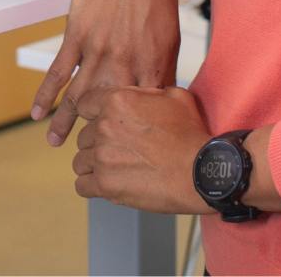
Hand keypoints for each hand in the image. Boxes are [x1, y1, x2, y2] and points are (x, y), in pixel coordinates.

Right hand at [31, 0, 179, 145]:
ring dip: (65, 122)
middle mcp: (125, 60)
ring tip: (56, 144)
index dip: (134, 132)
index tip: (127, 150)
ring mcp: (99, 48)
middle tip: (88, 157)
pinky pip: (59, 70)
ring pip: (78, 95)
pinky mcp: (78, 34)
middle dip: (98, 134)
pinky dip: (46, 93)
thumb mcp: (169, 33)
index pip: (144, 109)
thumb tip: (158, 100)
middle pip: (108, 109)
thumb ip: (162, 68)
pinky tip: (36, 112)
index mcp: (153, 62)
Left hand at [72, 85, 209, 212]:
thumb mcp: (173, 96)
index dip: (93, 113)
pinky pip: (82, 185)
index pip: (84, 104)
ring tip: (114, 168)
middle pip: (84, 135)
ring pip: (80, 161)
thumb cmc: (190, 134)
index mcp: (117, 101)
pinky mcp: (105, 185)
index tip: (101, 122)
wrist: (200, 171)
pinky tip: (107, 183)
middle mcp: (104, 127)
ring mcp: (103, 157)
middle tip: (118, 149)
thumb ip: (146, 92)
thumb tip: (139, 94)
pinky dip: (92, 186)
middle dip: (97, 142)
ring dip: (93, 165)